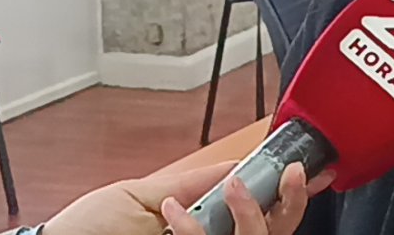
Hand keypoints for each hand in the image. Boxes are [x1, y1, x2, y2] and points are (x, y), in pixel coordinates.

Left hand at [41, 161, 333, 234]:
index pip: (260, 210)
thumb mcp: (143, 196)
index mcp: (203, 224)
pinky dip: (200, 232)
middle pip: (271, 231)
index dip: (289, 191)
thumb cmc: (84, 231)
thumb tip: (241, 165)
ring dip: (250, 215)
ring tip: (233, 189)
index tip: (308, 169)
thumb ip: (195, 184)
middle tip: (289, 178)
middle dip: (286, 205)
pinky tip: (177, 218)